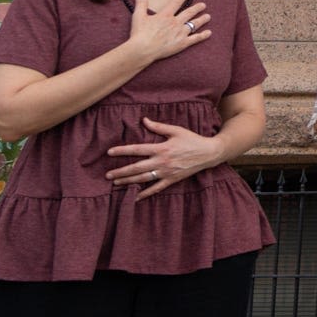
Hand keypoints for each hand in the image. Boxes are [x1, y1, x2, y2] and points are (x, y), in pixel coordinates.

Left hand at [107, 118, 227, 199]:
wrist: (209, 153)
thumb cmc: (192, 140)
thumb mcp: (176, 130)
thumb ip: (158, 127)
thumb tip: (143, 120)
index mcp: (162, 148)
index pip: (137, 149)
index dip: (122, 151)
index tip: (109, 152)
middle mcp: (162, 161)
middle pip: (137, 167)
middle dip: (121, 171)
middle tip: (107, 175)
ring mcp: (167, 172)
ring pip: (143, 178)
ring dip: (128, 181)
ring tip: (116, 183)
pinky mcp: (172, 179)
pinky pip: (156, 188)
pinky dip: (145, 194)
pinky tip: (134, 197)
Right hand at [126, 0, 209, 63]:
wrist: (143, 49)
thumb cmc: (139, 33)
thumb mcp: (138, 16)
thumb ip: (141, 3)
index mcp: (165, 15)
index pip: (176, 3)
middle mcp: (175, 22)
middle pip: (189, 13)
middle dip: (197, 8)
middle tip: (203, 5)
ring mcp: (180, 33)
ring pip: (194, 24)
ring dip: (202, 20)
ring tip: (208, 16)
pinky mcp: (182, 43)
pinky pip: (195, 38)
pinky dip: (203, 35)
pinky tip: (209, 33)